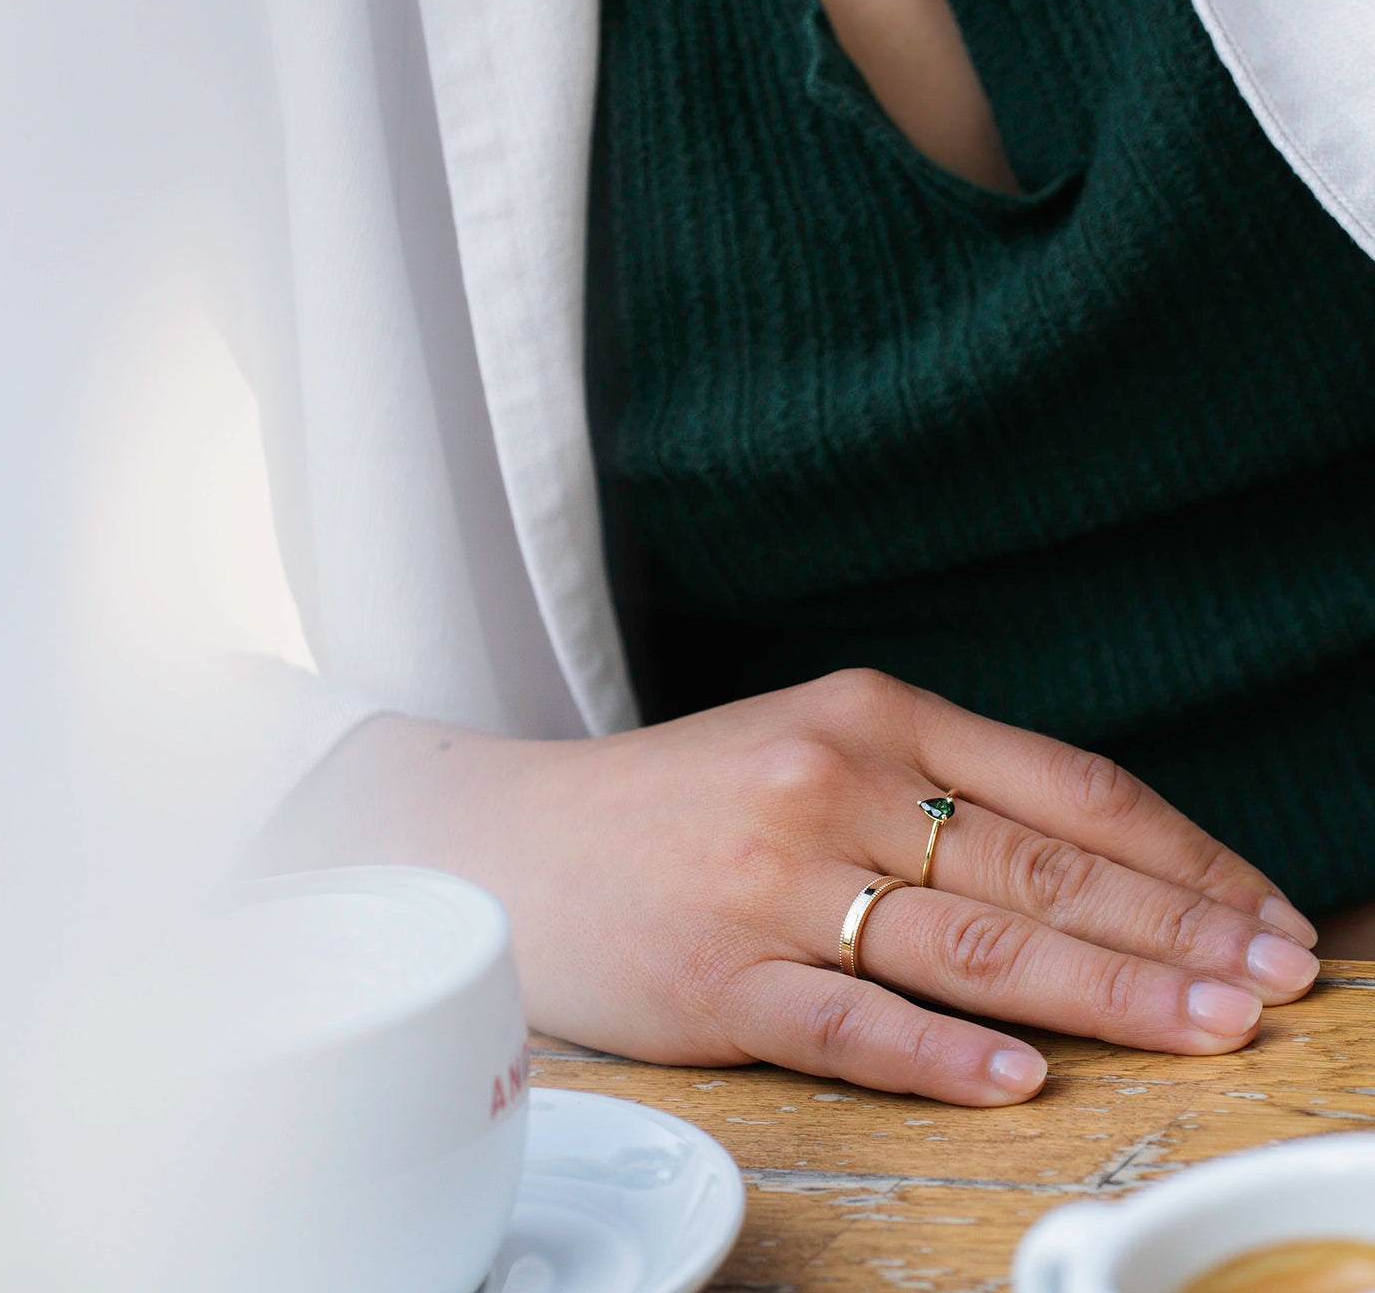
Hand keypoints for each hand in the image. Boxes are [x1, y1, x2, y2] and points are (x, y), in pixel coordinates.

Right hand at [267, 669, 1319, 1105]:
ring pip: (971, 942)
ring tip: (1211, 1026)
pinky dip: (941, 1053)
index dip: (1182, 853)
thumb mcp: (806, 747)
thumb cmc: (675, 800)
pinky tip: (1020, 1078)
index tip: (1262, 908)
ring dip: (1107, 991)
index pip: (1065, 785)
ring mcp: (774, 882)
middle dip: (1179, 929)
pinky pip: (851, 1021)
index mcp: (866, 714)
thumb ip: (933, 788)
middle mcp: (829, 784)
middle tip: (1279, 979)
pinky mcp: (721, 977)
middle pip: (1041, 864)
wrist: (513, 835)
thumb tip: (1089, 865)